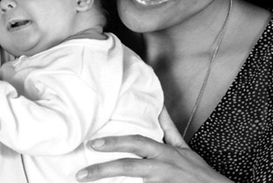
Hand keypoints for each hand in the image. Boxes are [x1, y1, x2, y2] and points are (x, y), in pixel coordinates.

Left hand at [76, 108, 232, 182]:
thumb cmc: (197, 171)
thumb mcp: (182, 146)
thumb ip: (167, 127)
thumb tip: (158, 104)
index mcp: (163, 153)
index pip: (136, 143)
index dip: (115, 142)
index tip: (93, 143)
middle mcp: (161, 168)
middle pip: (129, 167)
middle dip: (103, 170)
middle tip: (81, 174)